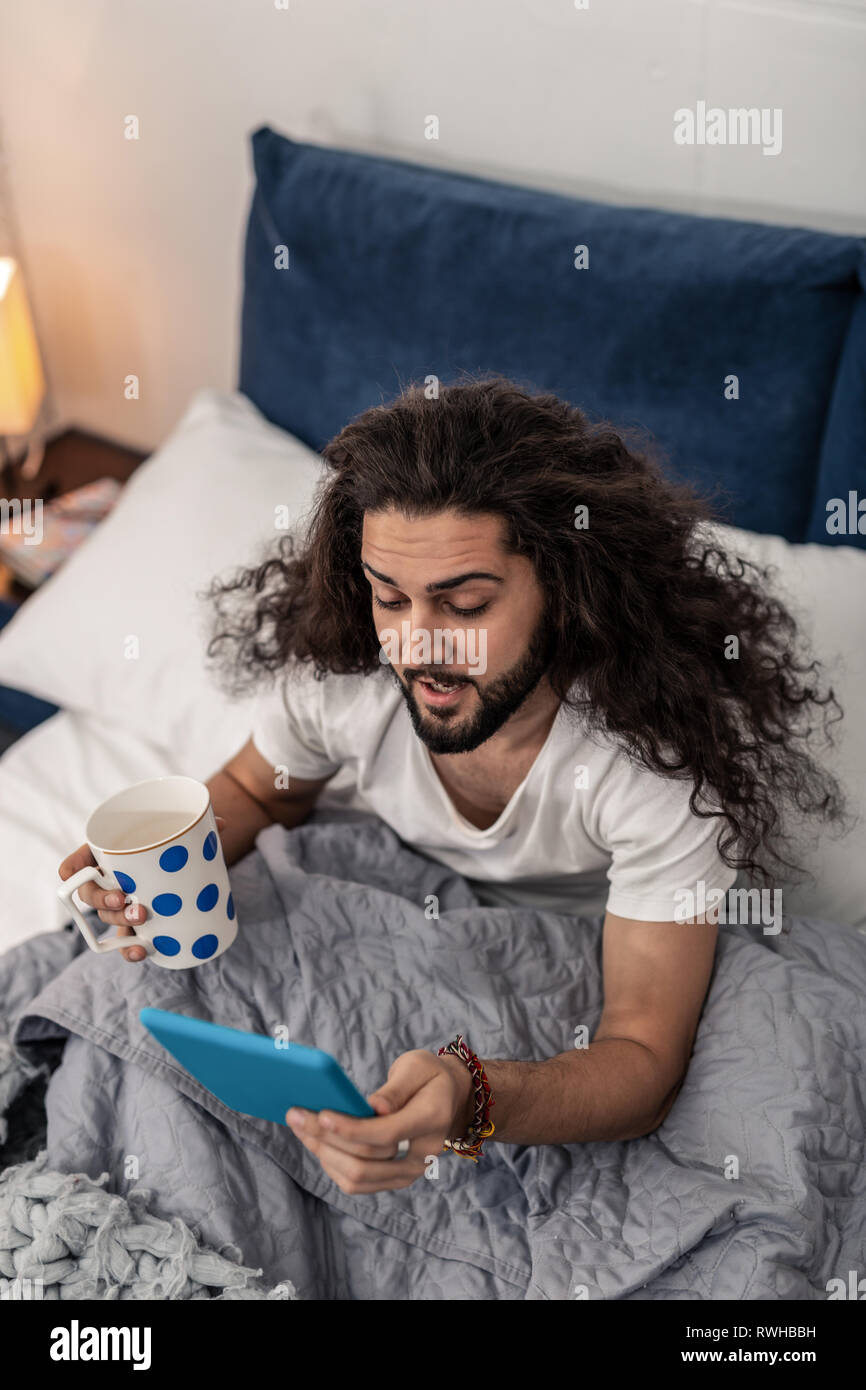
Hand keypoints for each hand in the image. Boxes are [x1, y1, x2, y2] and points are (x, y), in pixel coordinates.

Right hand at [57, 816, 226, 962]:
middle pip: (89, 894)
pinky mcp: (136, 924)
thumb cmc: (172, 842)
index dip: (72, 868)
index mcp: (108, 854)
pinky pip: (126, 940)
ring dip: (119, 921)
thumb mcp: (180, 832)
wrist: (185, 864)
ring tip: (141, 919)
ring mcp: (121, 904)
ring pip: (107, 917)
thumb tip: (219, 824)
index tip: (75, 872)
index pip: (79, 861)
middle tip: (124, 898)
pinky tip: (142, 951)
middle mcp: (109, 881)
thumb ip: (194, 826)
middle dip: (102, 899)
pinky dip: (130, 949)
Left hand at [286, 1049, 474, 1193]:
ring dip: (322, 1154)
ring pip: (357, 1178)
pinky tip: (314, 1141)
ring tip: (298, 1127)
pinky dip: (331, 1164)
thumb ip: (396, 1087)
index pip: (386, 1135)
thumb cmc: (428, 1076)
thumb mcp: (417, 1066)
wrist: (448, 1098)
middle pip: (366, 1161)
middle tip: (294, 1115)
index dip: (350, 1128)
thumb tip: (373, 1107)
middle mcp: (422, 1155)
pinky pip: (357, 1183)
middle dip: (325, 1139)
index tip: (320, 1114)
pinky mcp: (393, 1179)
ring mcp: (409, 1172)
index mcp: (432, 1120)